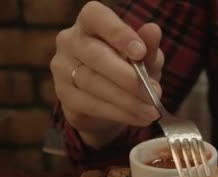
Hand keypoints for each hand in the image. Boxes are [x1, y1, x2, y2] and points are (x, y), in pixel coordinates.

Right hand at [50, 1, 163, 147]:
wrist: (109, 102)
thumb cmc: (128, 69)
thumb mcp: (144, 58)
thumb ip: (148, 46)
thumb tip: (154, 30)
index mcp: (90, 22)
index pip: (97, 17)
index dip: (118, 33)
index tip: (140, 52)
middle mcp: (70, 40)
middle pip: (95, 55)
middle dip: (128, 77)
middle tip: (154, 93)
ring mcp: (62, 67)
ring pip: (92, 82)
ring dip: (127, 100)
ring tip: (152, 110)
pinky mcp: (64, 95)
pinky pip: (90, 104)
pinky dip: (119, 113)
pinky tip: (139, 118)